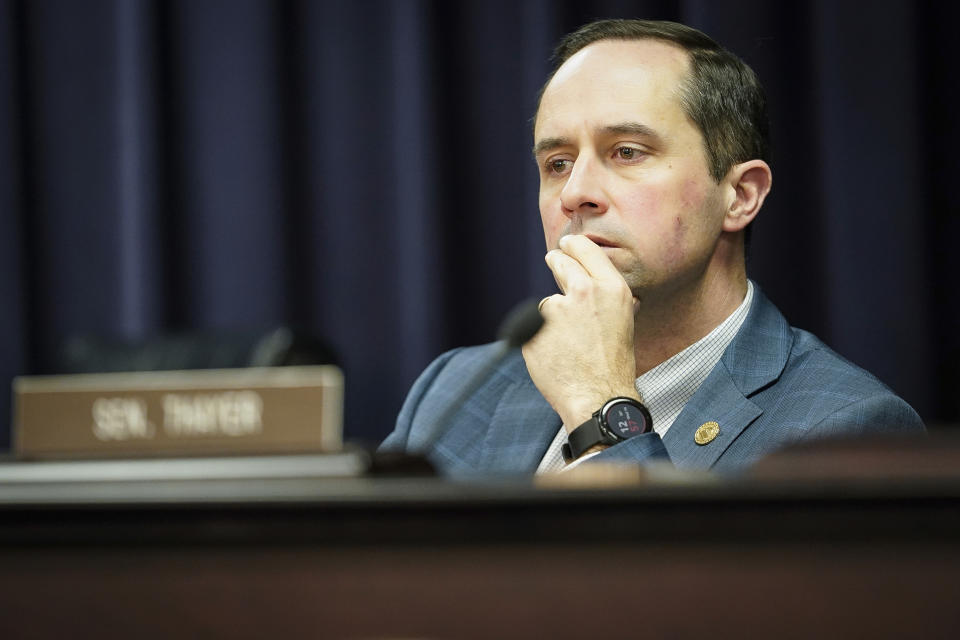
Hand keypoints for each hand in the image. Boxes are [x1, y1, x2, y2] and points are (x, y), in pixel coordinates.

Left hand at [522, 234, 640, 430]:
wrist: (598, 397)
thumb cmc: (614, 364)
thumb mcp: (624, 321)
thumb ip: (608, 296)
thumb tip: (597, 281)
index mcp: (611, 288)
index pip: (584, 249)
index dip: (573, 245)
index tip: (566, 245)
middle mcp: (583, 292)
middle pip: (560, 262)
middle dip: (556, 261)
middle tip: (553, 260)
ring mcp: (556, 310)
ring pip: (548, 303)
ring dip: (552, 318)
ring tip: (569, 344)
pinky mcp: (533, 329)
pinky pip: (533, 328)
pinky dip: (540, 339)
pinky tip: (556, 355)